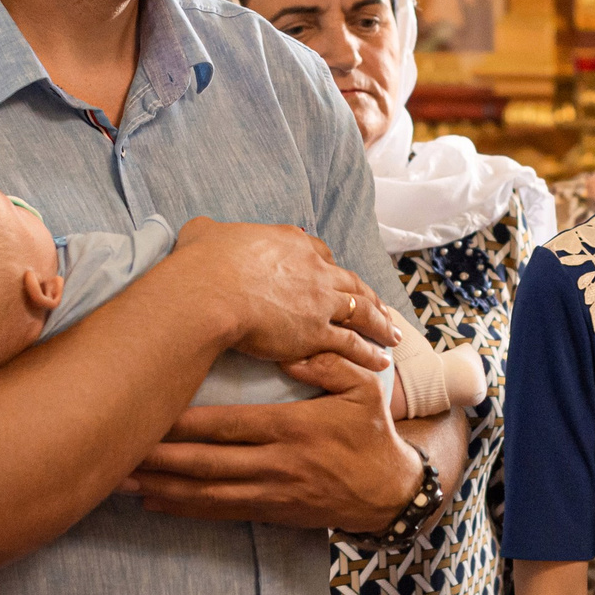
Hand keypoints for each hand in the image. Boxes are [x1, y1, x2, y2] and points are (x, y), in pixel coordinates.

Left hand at [123, 354, 421, 530]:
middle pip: (206, 462)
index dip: (186, 424)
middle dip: (159, 458)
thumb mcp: (364, 390)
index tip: (151, 413)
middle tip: (117, 450)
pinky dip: (183, 509)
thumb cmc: (372, 433)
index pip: (229, 426)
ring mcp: (270, 492)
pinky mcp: (269, 511)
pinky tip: (152, 503)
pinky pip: (219, 511)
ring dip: (161, 487)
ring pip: (206, 493)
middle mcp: (276, 464)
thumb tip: (290, 350)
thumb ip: (329, 365)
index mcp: (293, 429)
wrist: (389, 493)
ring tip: (120, 480)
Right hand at [167, 220, 396, 370]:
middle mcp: (313, 269)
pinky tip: (382, 362)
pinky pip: (353, 344)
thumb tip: (201, 232)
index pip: (319, 252)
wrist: (209, 291)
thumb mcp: (203, 233)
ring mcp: (320, 301)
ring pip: (362, 311)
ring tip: (393, 336)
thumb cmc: (201, 263)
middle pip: (350, 282)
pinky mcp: (317, 333)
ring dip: (381, 324)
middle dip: (368, 296)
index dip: (327, 266)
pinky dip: (370, 353)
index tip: (333, 275)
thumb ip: (208, 232)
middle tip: (380, 307)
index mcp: (289, 243)